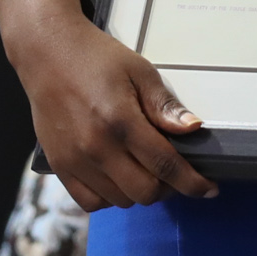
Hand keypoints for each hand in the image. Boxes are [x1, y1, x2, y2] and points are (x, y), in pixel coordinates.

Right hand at [22, 14, 216, 209]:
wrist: (47, 52)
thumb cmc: (96, 58)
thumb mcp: (139, 71)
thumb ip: (164, 105)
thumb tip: (193, 128)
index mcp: (121, 120)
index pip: (166, 165)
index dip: (192, 182)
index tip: (209, 189)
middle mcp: (96, 147)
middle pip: (145, 192)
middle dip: (169, 187)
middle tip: (174, 172)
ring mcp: (75, 160)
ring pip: (120, 201)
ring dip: (140, 192)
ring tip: (145, 169)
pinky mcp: (59, 167)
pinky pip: (91, 202)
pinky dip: (110, 198)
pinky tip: (118, 178)